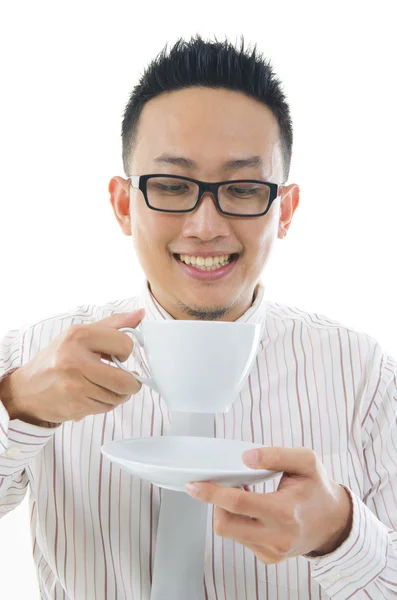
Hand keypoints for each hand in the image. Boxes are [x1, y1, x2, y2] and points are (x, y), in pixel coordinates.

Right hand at [0, 310, 144, 426]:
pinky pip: (104, 408)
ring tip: (102, 387)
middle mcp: (74, 359)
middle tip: (126, 380)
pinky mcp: (73, 406)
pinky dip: (103, 404)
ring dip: (116, 395)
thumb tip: (140, 314)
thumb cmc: (57, 358)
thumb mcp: (80, 334)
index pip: (125, 344)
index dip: (126, 352)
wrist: (25, 390)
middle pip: (125, 380)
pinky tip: (91, 396)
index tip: (118, 355)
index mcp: (78, 335)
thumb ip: (113, 324)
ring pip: (116, 397)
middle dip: (130, 383)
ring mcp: (73, 385)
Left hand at [185, 447, 352, 562]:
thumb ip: (276, 455)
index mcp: (286, 512)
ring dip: (227, 511)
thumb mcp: (306, 461)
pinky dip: (239, 521)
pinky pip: (241, 539)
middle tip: (222, 484)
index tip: (194, 485)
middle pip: (226, 525)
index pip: (239, 503)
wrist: (335, 522)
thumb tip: (246, 457)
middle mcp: (278, 537)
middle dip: (215, 503)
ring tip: (243, 492)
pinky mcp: (269, 558)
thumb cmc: (318, 489)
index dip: (212, 493)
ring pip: (231, 533)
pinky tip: (252, 508)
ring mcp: (273, 551)